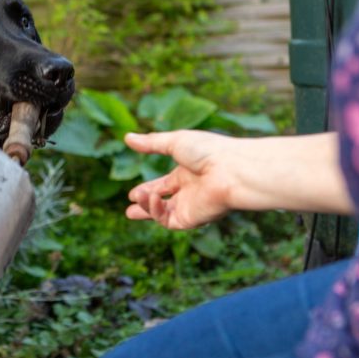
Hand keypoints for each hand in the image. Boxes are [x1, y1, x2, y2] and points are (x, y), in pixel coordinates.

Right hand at [124, 130, 238, 229]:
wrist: (231, 170)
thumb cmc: (208, 152)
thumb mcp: (174, 142)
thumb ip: (151, 143)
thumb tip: (127, 138)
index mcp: (187, 174)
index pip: (164, 185)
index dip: (148, 189)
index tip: (132, 193)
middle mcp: (189, 192)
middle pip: (163, 202)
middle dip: (145, 205)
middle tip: (130, 205)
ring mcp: (190, 206)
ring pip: (163, 213)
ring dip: (146, 208)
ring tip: (135, 200)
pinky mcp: (191, 219)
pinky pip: (168, 220)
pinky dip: (155, 211)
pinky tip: (152, 198)